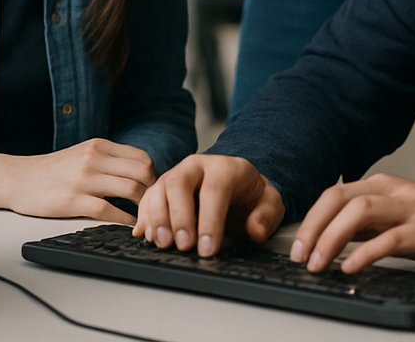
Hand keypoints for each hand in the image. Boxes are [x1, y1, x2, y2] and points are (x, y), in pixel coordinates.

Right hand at [0, 138, 155, 224]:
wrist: (18, 179)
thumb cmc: (53, 170)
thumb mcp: (83, 154)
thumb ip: (109, 160)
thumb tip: (141, 174)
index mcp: (99, 146)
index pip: (142, 158)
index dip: (153, 176)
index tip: (153, 190)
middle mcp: (94, 159)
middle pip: (142, 172)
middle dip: (153, 191)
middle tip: (152, 206)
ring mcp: (84, 179)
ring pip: (130, 190)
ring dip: (142, 207)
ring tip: (143, 217)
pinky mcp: (73, 201)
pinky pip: (109, 211)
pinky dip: (124, 219)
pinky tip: (127, 224)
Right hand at [133, 154, 284, 255]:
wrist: (237, 186)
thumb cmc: (251, 197)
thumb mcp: (269, 204)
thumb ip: (266, 217)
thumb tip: (255, 231)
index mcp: (226, 168)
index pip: (215, 189)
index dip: (210, 220)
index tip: (208, 248)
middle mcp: (197, 166)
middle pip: (179, 183)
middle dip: (179, 216)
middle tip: (183, 245)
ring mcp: (176, 175)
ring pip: (158, 190)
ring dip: (157, 219)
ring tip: (163, 244)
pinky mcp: (162, 189)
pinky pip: (147, 200)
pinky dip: (145, 219)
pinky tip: (147, 236)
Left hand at [290, 173, 414, 273]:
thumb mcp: (396, 219)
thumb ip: (365, 225)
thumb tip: (326, 240)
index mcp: (382, 186)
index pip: (335, 195)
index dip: (310, 220)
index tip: (296, 248)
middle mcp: (394, 191)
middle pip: (341, 198)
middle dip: (314, 228)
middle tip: (300, 257)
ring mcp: (412, 208)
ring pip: (361, 211)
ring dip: (332, 238)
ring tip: (319, 264)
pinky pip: (391, 237)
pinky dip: (366, 252)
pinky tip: (352, 267)